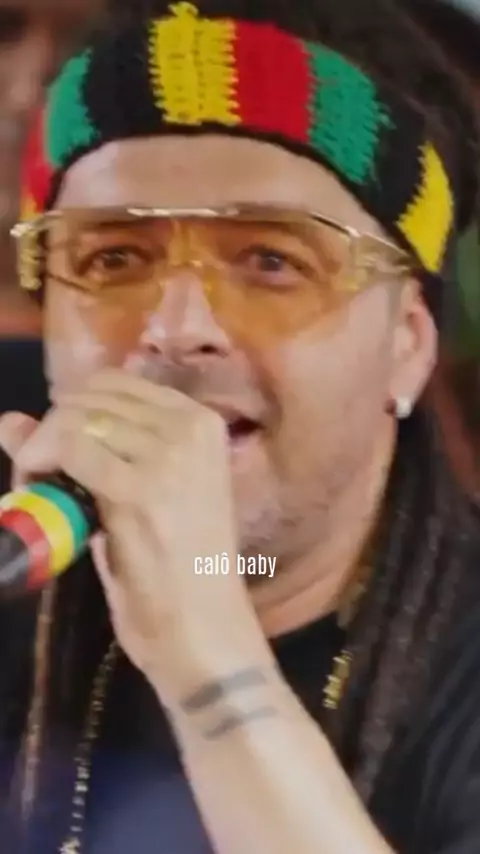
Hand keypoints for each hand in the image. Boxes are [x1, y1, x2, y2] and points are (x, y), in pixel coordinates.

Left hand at [0, 370, 269, 703]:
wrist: (203, 626)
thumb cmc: (177, 566)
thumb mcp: (137, 496)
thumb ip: (84, 451)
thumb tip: (8, 420)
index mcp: (201, 421)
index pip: (114, 384)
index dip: (73, 413)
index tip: (58, 453)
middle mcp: (190, 426)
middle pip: (91, 398)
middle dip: (52, 431)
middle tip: (40, 479)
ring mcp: (169, 455)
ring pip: (76, 420)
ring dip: (42, 450)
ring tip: (41, 491)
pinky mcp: (141, 489)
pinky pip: (71, 450)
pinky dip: (41, 466)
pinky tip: (38, 493)